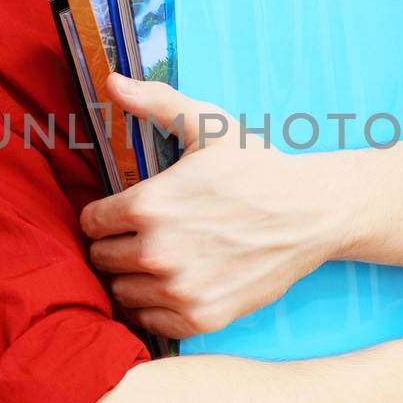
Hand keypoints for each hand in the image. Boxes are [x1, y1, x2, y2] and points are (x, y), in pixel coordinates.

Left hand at [78, 71, 335, 338]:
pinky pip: (150, 322)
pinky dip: (155, 307)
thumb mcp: (208, 124)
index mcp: (149, 205)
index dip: (103, 214)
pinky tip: (174, 284)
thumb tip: (112, 80)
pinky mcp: (201, 318)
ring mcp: (180, 290)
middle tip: (144, 234)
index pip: (90, 223)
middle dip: (115, 244)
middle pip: (101, 259)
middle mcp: (158, 253)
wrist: (312, 213)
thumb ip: (155, 102)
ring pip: (122, 293)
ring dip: (133, 277)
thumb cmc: (258, 168)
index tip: (124, 212)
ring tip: (160, 258)